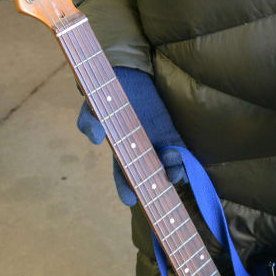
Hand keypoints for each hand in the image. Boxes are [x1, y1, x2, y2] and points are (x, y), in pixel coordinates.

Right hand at [77, 67, 186, 205]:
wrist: (129, 73)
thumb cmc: (109, 93)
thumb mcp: (94, 105)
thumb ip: (90, 120)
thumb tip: (95, 138)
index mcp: (121, 148)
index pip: (123, 173)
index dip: (126, 188)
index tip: (130, 200)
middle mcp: (140, 151)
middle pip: (148, 176)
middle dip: (153, 188)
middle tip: (159, 201)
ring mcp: (158, 143)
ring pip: (166, 165)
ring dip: (172, 171)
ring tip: (175, 173)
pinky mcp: (172, 134)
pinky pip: (179, 150)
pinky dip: (183, 159)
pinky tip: (186, 163)